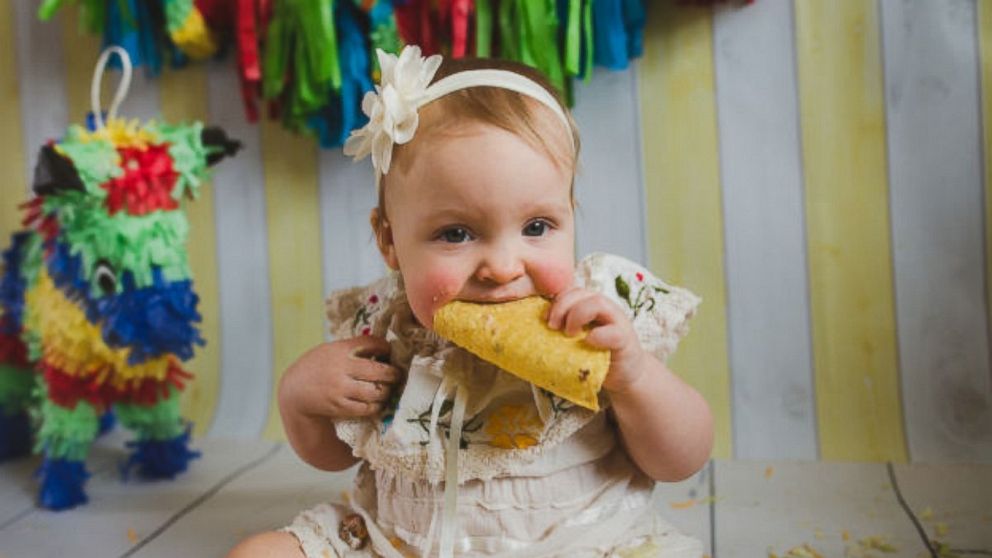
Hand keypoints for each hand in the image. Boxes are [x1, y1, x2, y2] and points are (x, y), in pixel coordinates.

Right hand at [279, 336, 401, 420]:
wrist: (294, 392)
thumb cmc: (316, 368)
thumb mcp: (329, 351)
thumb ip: (351, 349)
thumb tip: (382, 348)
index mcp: (339, 350)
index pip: (371, 343)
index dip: (385, 347)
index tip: (389, 351)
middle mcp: (341, 368)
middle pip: (379, 370)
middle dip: (393, 373)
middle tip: (396, 375)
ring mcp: (340, 388)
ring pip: (376, 391)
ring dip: (386, 391)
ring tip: (386, 389)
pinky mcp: (339, 406)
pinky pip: (366, 408)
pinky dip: (375, 405)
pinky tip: (376, 402)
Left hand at [546, 287, 648, 393]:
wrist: (624, 375)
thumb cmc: (595, 356)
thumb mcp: (576, 340)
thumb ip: (562, 331)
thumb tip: (531, 333)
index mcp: (589, 306)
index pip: (570, 291)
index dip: (555, 301)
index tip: (544, 319)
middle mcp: (604, 309)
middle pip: (580, 292)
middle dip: (561, 306)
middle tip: (552, 326)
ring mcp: (617, 321)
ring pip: (597, 302)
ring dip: (578, 315)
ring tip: (570, 334)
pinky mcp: (625, 339)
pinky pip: (613, 332)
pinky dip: (598, 336)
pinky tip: (588, 342)